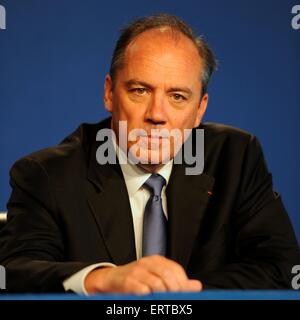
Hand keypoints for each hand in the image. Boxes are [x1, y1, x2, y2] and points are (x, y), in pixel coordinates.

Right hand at [85, 255, 201, 293]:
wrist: (111, 279)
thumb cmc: (136, 279)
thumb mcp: (156, 276)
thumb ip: (175, 280)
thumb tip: (196, 285)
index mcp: (156, 260)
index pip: (175, 269)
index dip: (183, 282)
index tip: (186, 293)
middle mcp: (147, 262)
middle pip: (167, 274)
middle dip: (175, 289)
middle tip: (177, 299)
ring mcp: (136, 271)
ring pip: (156, 283)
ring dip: (163, 294)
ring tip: (164, 300)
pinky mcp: (127, 281)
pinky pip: (141, 289)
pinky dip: (148, 296)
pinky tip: (149, 299)